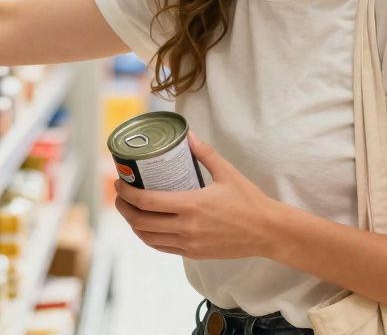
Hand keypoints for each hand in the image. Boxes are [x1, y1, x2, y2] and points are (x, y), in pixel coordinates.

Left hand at [113, 132, 282, 260]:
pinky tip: (147, 226)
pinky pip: (162, 247)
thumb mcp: (226, 172)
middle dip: (124, 208)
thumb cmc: (248, 201)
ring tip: (130, 209)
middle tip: (120, 195)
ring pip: (148, 237)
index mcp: (191, 205)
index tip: (119, 182)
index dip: (126, 193)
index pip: (146, 201)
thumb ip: (205, 153)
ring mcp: (189, 243)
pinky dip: (148, 237)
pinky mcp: (194, 253)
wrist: (267, 231)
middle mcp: (186, 227)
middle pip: (140, 221)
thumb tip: (188, 135)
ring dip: (134, 224)